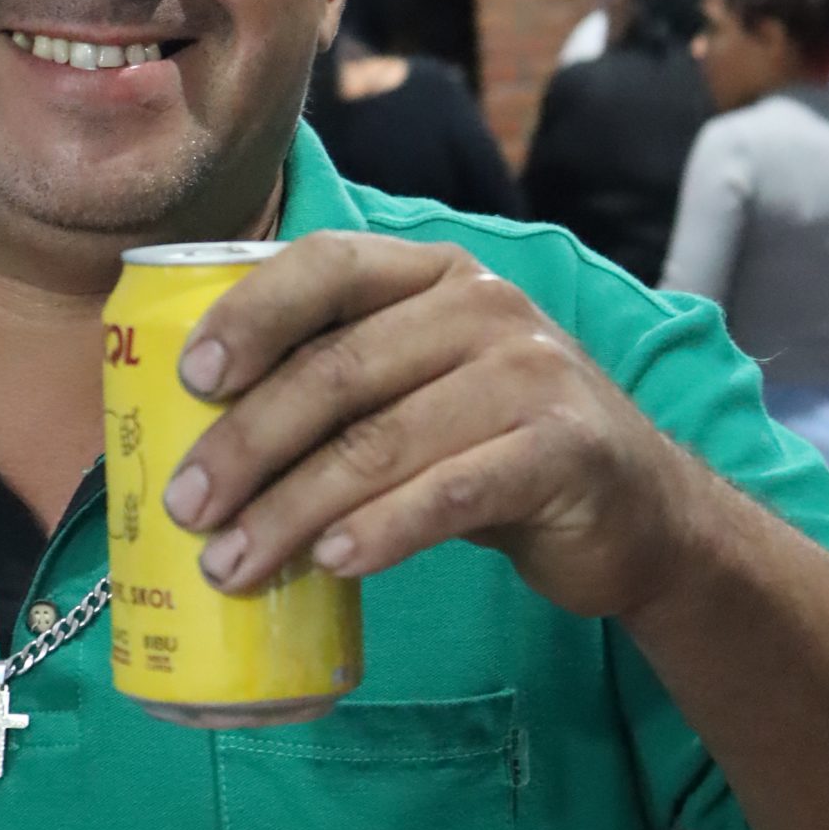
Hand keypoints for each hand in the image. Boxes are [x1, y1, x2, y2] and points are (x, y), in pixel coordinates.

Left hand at [162, 231, 701, 621]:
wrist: (641, 511)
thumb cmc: (495, 446)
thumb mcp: (420, 389)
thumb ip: (339, 385)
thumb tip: (193, 440)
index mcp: (434, 274)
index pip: (327, 265)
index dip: (251, 315)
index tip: (188, 380)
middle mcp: (485, 307)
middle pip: (337, 371)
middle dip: (247, 444)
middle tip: (187, 507)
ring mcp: (532, 375)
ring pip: (380, 442)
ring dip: (293, 510)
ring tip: (233, 562)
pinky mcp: (564, 450)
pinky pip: (451, 492)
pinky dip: (381, 530)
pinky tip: (330, 564)